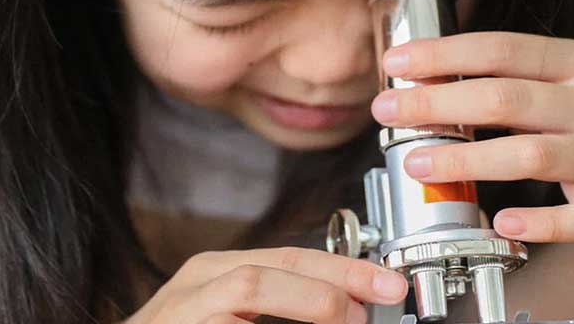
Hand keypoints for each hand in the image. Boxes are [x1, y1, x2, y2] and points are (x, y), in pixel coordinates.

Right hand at [125, 247, 407, 323]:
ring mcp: (184, 304)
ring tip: (346, 316)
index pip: (295, 256)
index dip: (347, 267)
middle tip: (384, 294)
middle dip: (340, 276)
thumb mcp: (236, 316)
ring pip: (251, 283)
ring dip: (307, 297)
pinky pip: (229, 316)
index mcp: (223, 271)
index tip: (390, 284)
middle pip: (280, 262)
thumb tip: (346, 312)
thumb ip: (283, 307)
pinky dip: (270, 318)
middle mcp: (202, 279)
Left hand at [370, 32, 573, 256]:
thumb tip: (424, 79)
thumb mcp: (567, 85)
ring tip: (417, 164)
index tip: (396, 62)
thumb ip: (510, 79)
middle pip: (506, 98)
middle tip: (387, 112)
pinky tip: (500, 223)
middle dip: (437, 103)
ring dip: (465, 160)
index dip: (445, 54)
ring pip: (530, 155)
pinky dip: (536, 223)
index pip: (503, 49)